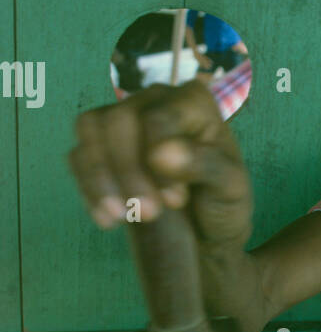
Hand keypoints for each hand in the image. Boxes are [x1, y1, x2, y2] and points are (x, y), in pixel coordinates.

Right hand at [68, 77, 252, 249]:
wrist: (204, 232)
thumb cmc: (223, 202)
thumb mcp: (231, 187)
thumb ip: (205, 165)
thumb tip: (161, 154)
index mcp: (193, 102)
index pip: (159, 118)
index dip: (158, 161)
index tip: (174, 200)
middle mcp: (155, 100)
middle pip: (118, 119)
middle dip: (126, 170)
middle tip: (147, 215)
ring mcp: (124, 119)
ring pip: (90, 128)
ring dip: (99, 176)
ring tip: (120, 217)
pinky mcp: (101, 145)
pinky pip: (78, 155)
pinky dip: (88, 187)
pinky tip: (108, 219)